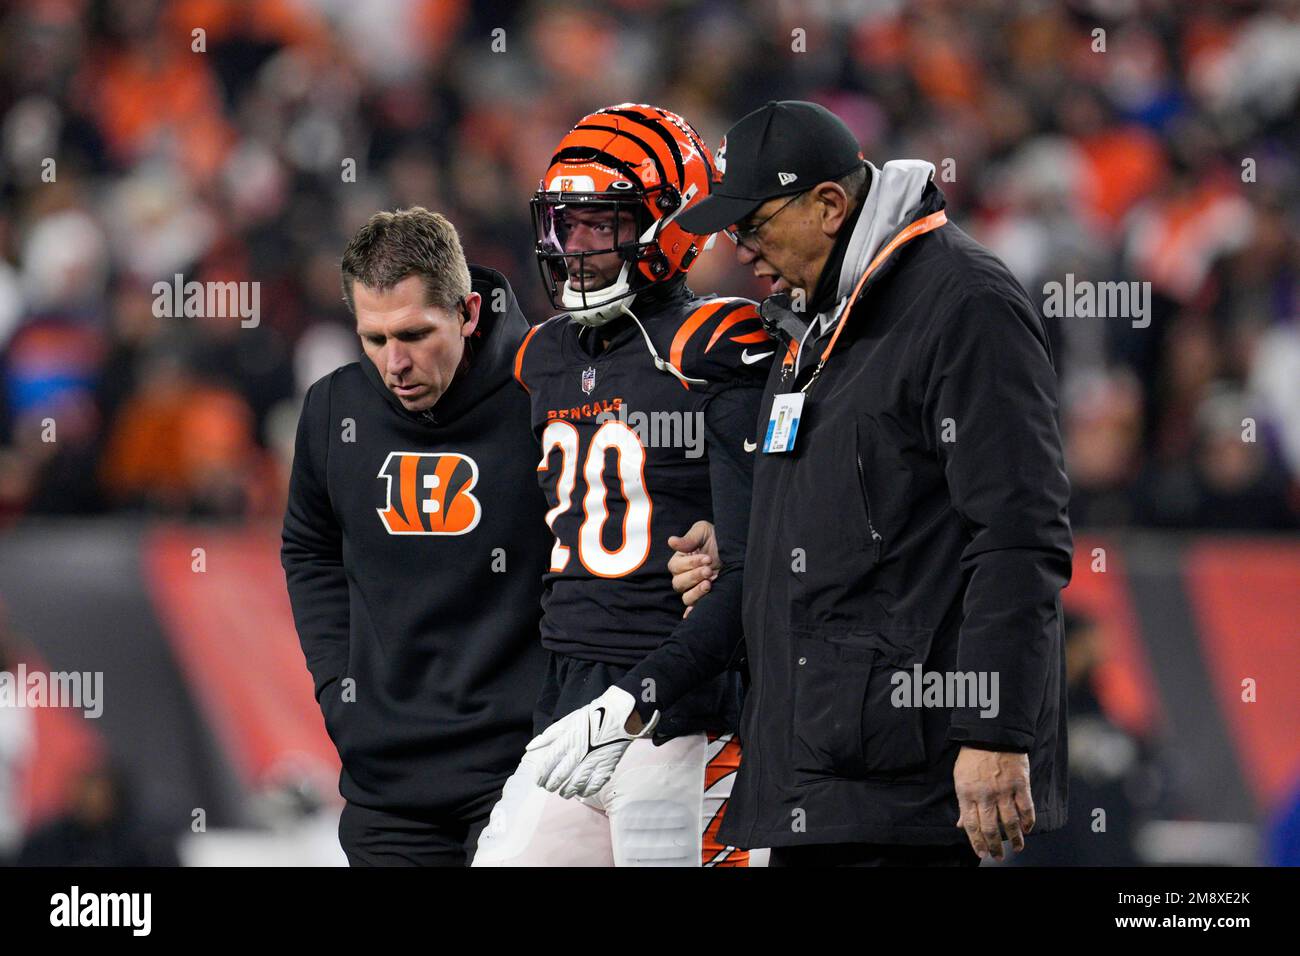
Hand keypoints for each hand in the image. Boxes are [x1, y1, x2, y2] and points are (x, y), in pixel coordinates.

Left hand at [525, 686, 658, 798]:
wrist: (620, 717)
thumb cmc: (590, 717)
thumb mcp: (567, 721)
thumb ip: (548, 736)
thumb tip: (530, 747)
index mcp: (568, 740)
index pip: (549, 763)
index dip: (541, 775)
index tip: (538, 781)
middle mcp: (579, 753)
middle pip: (560, 776)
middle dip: (552, 785)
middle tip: (549, 788)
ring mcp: (593, 762)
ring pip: (576, 784)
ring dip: (567, 791)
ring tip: (563, 793)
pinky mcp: (606, 767)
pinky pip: (594, 785)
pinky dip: (586, 791)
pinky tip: (580, 792)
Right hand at [667, 520, 718, 617]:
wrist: (738, 548)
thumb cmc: (717, 536)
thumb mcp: (703, 531)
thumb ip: (688, 538)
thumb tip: (671, 541)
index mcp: (681, 560)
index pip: (676, 567)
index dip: (690, 563)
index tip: (707, 558)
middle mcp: (685, 576)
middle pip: (678, 583)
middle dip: (694, 576)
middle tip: (709, 570)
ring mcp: (695, 588)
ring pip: (686, 597)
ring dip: (696, 592)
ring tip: (709, 584)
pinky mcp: (706, 597)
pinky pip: (694, 608)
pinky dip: (693, 611)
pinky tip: (695, 613)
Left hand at [953, 746, 1035, 860]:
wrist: (991, 733)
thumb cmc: (973, 755)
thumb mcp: (960, 778)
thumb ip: (963, 803)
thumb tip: (960, 825)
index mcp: (967, 793)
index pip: (971, 825)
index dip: (977, 843)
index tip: (982, 853)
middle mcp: (985, 794)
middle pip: (990, 828)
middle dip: (994, 847)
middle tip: (998, 856)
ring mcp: (1004, 790)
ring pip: (1010, 822)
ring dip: (1014, 839)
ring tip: (1017, 848)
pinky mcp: (1020, 784)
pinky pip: (1026, 809)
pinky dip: (1028, 822)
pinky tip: (1027, 829)